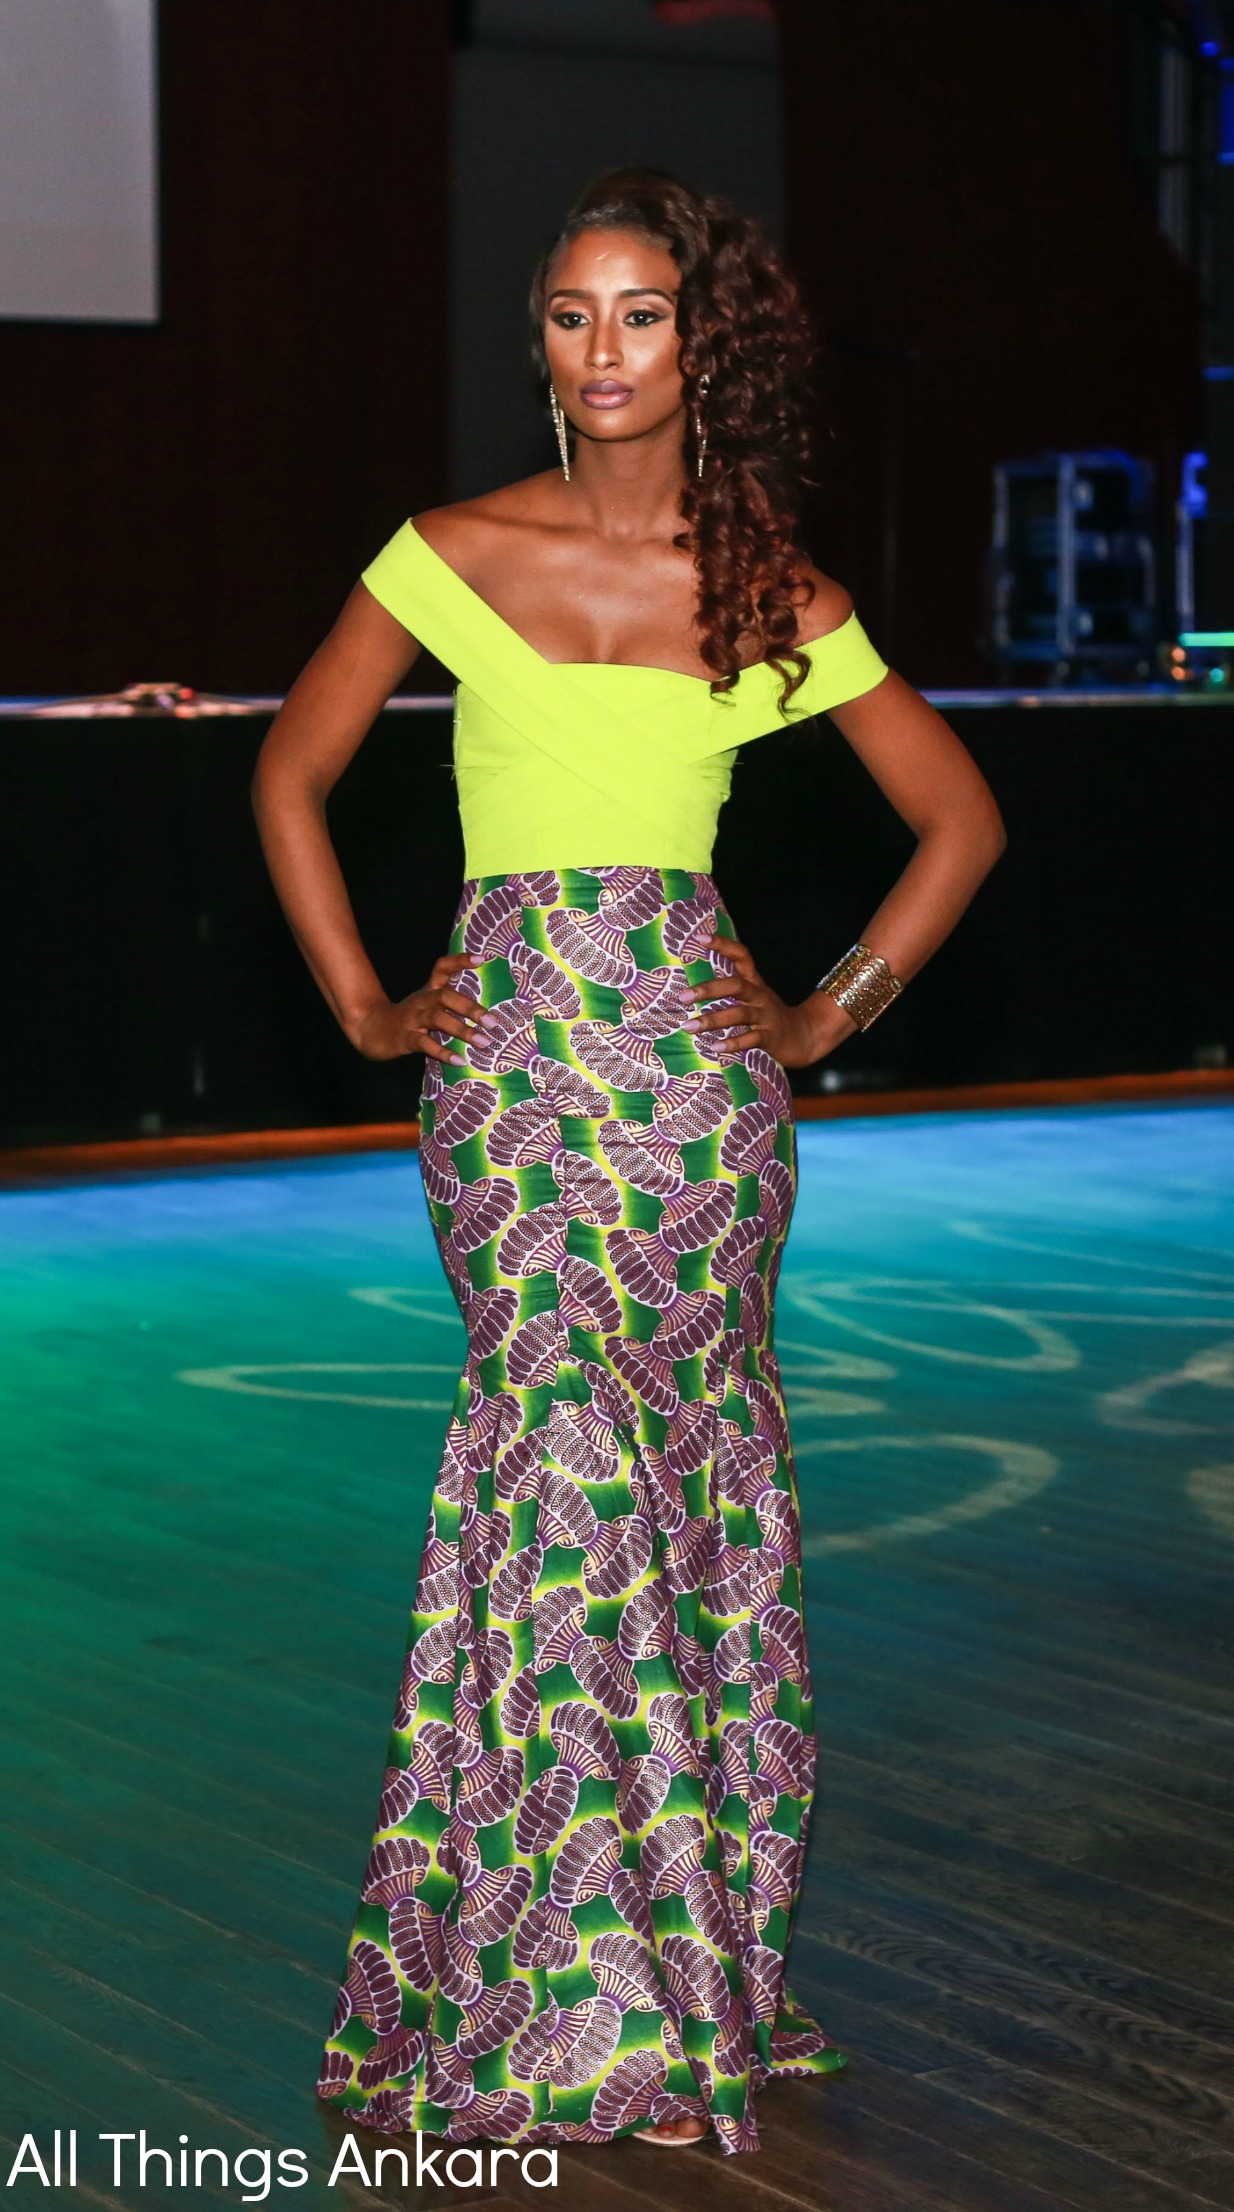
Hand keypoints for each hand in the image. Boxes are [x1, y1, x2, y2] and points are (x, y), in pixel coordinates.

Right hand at [349, 953, 490, 1063]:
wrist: (370, 1029)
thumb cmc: (408, 1018)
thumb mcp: (427, 1003)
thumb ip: (451, 1002)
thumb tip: (486, 1010)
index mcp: (429, 990)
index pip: (442, 967)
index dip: (459, 961)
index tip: (481, 958)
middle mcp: (422, 1001)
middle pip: (445, 997)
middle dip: (470, 1008)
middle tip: (493, 1022)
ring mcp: (412, 1019)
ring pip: (437, 1019)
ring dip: (462, 1030)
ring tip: (483, 1041)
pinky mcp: (404, 1038)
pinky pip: (425, 1044)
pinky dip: (443, 1052)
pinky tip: (459, 1061)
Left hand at [686, 934, 856, 1068]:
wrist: (806, 1036)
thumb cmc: (769, 1016)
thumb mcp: (755, 997)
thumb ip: (732, 989)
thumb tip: (694, 984)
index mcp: (754, 983)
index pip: (741, 956)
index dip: (723, 945)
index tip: (700, 938)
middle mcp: (760, 996)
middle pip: (736, 985)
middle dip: (708, 989)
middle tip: (683, 996)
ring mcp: (766, 1016)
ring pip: (739, 1014)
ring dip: (713, 1020)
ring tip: (689, 1026)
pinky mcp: (771, 1037)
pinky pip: (751, 1039)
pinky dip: (733, 1043)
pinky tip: (715, 1047)